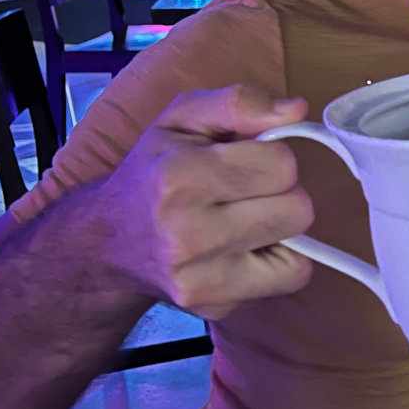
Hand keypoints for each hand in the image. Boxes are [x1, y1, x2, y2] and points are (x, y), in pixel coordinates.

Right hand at [93, 86, 315, 319]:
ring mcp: (200, 277)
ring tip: (244, 218)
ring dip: (281, 228)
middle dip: (280, 193)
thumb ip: (240, 102)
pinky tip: (245, 249)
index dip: (272, 156)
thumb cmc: (154, 171)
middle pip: (298, 208)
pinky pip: (291, 277)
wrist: (107, 242)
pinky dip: (280, 263)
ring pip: (300, 246)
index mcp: (179, 176)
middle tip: (243, 192)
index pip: (282, 164)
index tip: (243, 161)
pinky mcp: (214, 306)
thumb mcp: (183, 118)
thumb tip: (296, 110)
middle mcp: (186, 232)